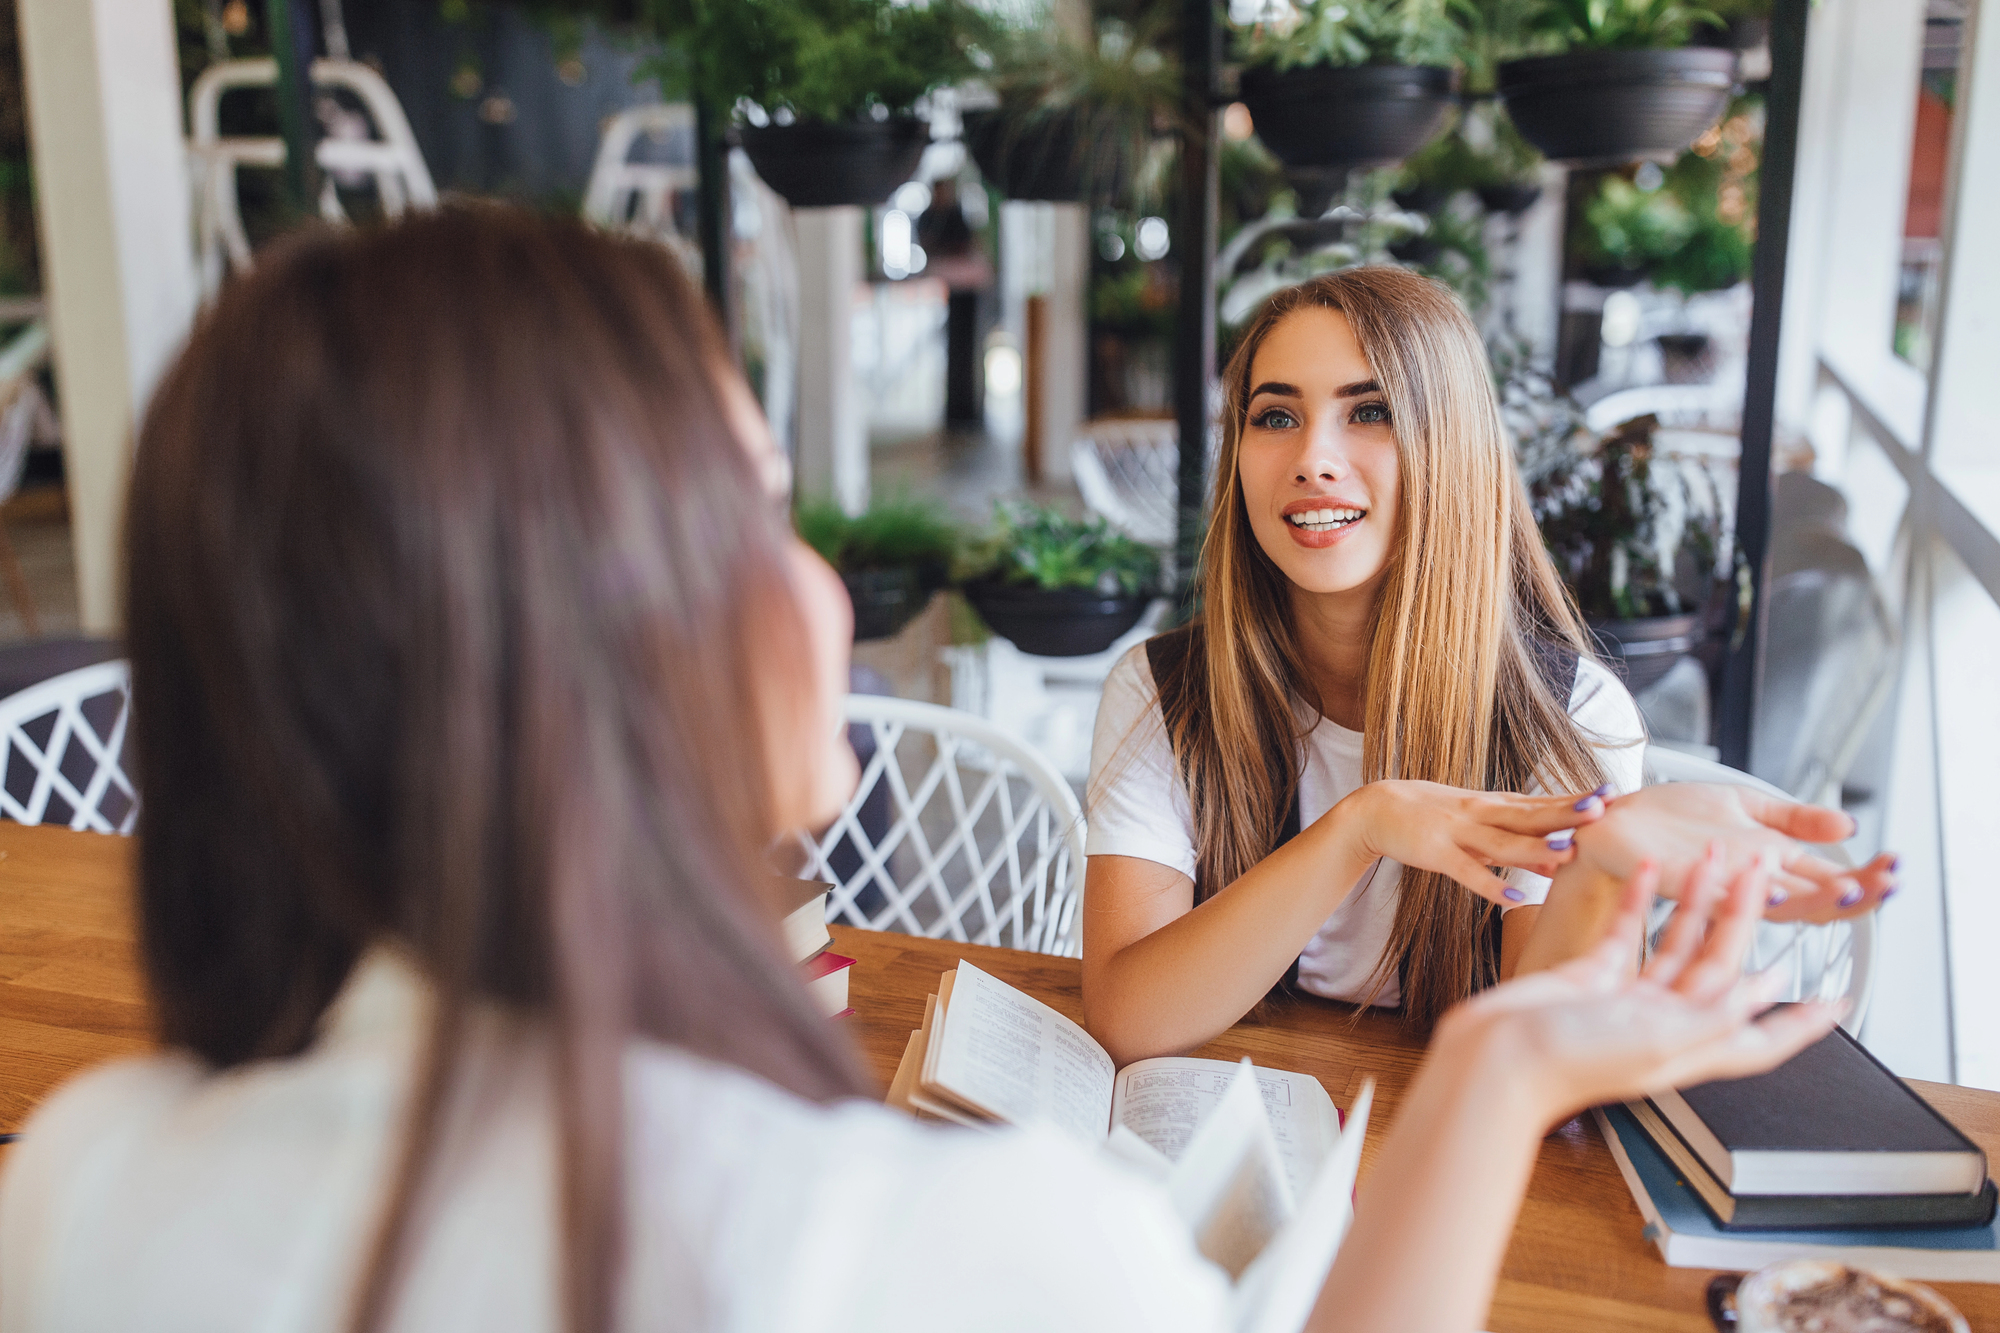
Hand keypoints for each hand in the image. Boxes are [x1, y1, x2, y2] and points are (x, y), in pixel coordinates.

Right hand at [1336, 780, 1608, 906]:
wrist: (1375, 809)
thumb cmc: (1431, 817)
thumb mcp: (1476, 822)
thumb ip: (1516, 839)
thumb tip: (1560, 856)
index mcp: (1492, 805)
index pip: (1541, 801)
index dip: (1575, 800)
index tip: (1612, 796)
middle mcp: (1480, 814)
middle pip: (1529, 815)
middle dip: (1565, 814)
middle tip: (1602, 811)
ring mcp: (1457, 832)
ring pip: (1502, 842)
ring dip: (1534, 847)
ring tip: (1567, 851)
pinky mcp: (1435, 853)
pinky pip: (1466, 872)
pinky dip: (1488, 885)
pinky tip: (1512, 897)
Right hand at [1443, 851, 1842, 1123]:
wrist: (1500, 1057)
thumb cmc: (1573, 1060)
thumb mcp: (1657, 1042)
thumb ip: (1715, 1015)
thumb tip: (1767, 995)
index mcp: (1692, 1046)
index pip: (1766, 1036)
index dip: (1805, 1021)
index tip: (1841, 1000)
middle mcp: (1669, 1021)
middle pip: (1723, 965)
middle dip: (1748, 919)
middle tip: (1765, 872)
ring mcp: (1631, 996)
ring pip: (1679, 940)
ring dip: (1699, 899)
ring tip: (1714, 856)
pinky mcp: (1594, 973)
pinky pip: (1628, 929)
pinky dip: (1644, 899)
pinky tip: (1652, 870)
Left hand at [1575, 783, 1895, 922]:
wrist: (1617, 817)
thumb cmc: (1674, 816)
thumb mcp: (1747, 805)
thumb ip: (1796, 819)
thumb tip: (1848, 825)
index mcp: (1771, 864)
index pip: (1832, 880)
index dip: (1868, 877)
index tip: (1896, 864)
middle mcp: (1753, 884)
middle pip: (1817, 902)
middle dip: (1858, 895)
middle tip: (1887, 883)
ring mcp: (1724, 890)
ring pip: (1780, 909)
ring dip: (1815, 902)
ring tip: (1847, 891)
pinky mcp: (1689, 889)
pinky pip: (1726, 901)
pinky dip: (1753, 897)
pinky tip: (1778, 891)